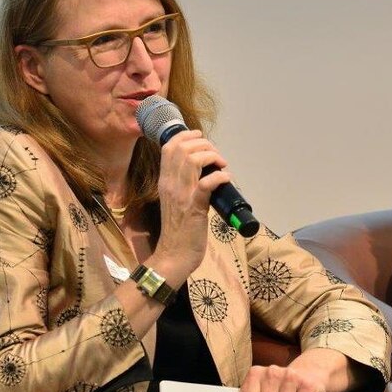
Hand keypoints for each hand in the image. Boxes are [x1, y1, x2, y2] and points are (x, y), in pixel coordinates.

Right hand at [147, 130, 232, 283]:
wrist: (173, 255)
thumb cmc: (178, 230)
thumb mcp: (174, 200)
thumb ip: (182, 184)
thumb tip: (201, 171)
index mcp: (165, 181)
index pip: (169, 147)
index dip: (186, 136)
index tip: (202, 140)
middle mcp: (170, 184)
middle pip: (183, 148)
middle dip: (205, 145)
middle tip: (217, 157)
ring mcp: (181, 195)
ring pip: (193, 160)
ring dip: (213, 157)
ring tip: (222, 165)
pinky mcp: (194, 208)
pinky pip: (206, 184)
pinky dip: (219, 177)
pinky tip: (226, 178)